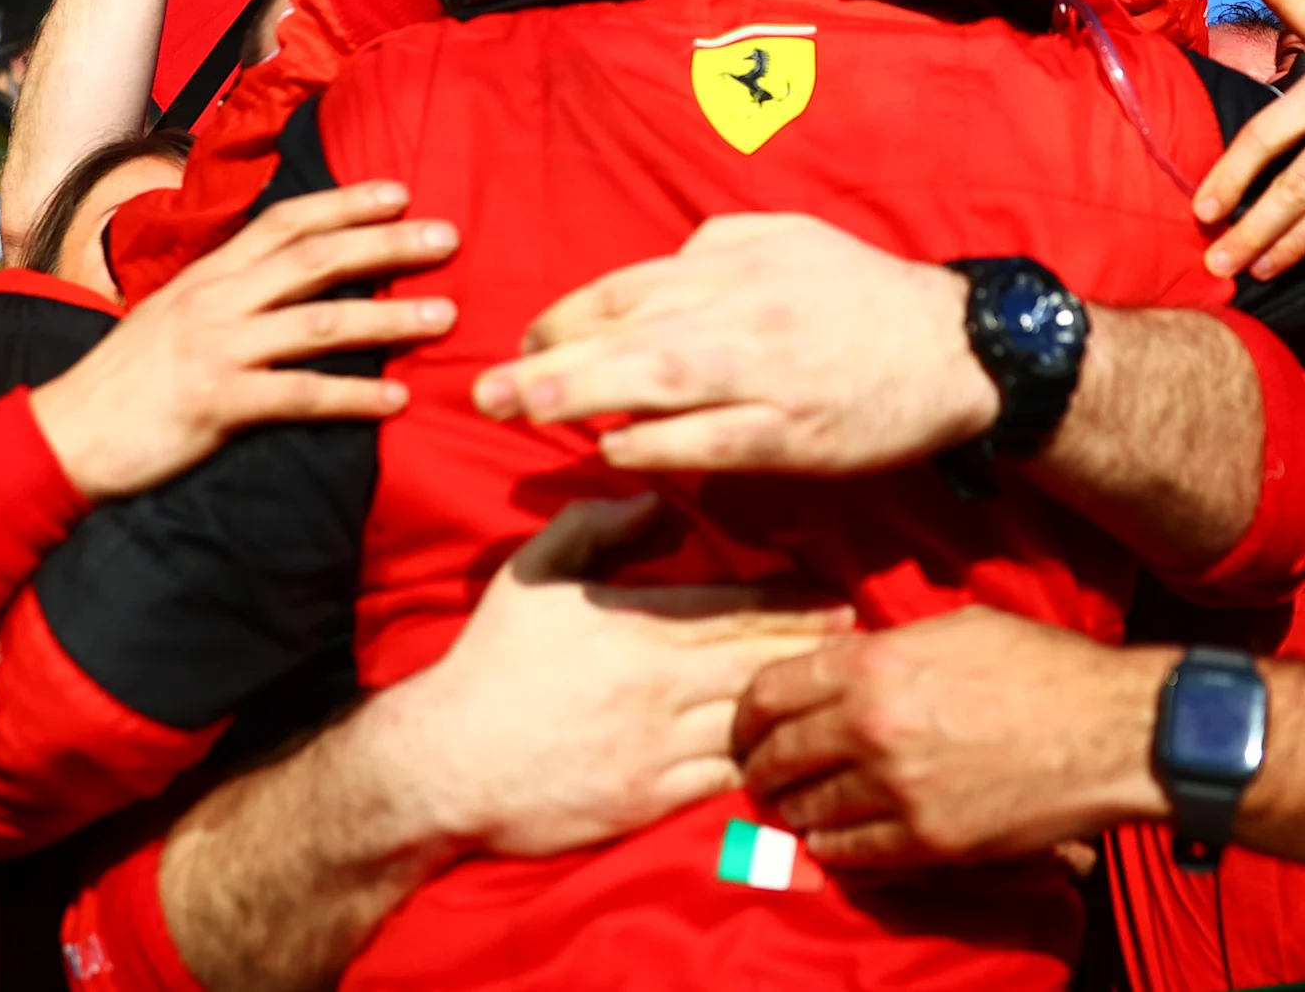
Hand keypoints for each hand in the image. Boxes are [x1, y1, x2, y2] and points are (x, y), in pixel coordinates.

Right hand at [25, 183, 458, 502]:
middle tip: (448, 237)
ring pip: (320, 323)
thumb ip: (226, 294)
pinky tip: (397, 400)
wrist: (64, 436)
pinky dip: (353, 397)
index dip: (344, 203)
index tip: (399, 192)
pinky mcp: (217, 404)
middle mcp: (216, 301)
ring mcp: (217, 350)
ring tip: (446, 316)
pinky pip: (300, 396)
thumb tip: (282, 280)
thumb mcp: (172, 316)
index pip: (284, 221)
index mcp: (207, 275)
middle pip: (315, 259)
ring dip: (389, 319)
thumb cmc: (125, 381)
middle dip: (387, 244)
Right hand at [381, 496, 851, 855]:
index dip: (794, 600)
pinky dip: (762, 761)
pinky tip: (790, 751)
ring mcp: (658, 747)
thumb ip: (595, 527)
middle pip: (760, 659)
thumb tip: (656, 503)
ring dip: (798, 703)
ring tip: (838, 690)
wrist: (445, 763)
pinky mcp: (650, 800)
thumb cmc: (490, 662)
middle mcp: (659, 684)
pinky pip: (725, 779)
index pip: (738, 606)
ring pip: (752, 719)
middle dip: (814, 645)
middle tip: (859, 634)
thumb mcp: (532, 573)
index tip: (834, 593)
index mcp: (637, 624)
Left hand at [472, 215, 995, 471]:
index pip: (630, 287)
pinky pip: (711, 440)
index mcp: (738, 262)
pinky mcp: (795, 433)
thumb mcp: (791, 239)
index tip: (524, 341)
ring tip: (525, 415)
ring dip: (583, 399)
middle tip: (485, 392)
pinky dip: (656, 445)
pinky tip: (611, 452)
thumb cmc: (864, 295)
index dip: (567, 316)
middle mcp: (745, 312)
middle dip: (550, 363)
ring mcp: (769, 374)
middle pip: (629, 334)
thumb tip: (657, 269)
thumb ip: (717, 247)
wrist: (959, 349)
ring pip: (660, 383)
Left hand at [737, 608, 1170, 867]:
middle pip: (778, 756)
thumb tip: (841, 662)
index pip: (771, 691)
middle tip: (761, 772)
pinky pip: (852, 852)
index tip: (750, 726)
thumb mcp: (954, 629)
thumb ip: (886, 649)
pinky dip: (832, 845)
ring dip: (795, 809)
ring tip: (795, 807)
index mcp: (873, 665)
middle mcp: (872, 727)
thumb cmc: (1040, 667)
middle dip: (761, 766)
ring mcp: (898, 790)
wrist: (1108, 729)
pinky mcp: (928, 840)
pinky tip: (833, 836)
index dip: (748, 713)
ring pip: (808, 810)